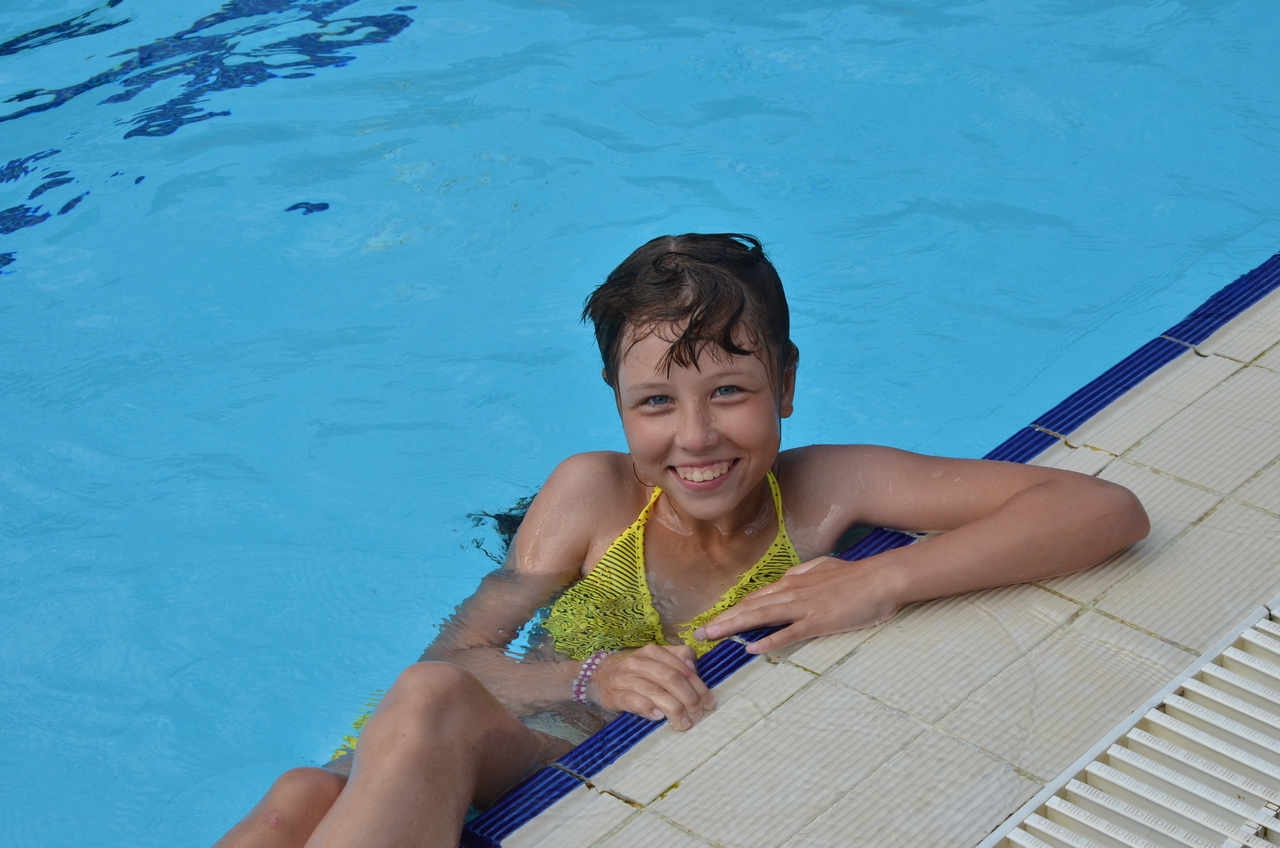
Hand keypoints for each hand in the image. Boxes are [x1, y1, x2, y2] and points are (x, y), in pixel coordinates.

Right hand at [586, 644, 716, 729]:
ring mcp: (625, 678)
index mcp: (653, 651)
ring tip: (684, 723)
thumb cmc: (634, 671)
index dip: (699, 686)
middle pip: (671, 679)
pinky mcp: (614, 695)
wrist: (596, 676)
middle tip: (698, 715)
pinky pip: (635, 702)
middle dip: (689, 699)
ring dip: (674, 710)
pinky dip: (649, 710)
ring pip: (656, 692)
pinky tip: (659, 718)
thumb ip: (677, 658)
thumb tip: (693, 665)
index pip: (683, 667)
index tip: (709, 702)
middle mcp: (638, 662)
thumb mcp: (655, 659)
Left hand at [693, 555, 903, 654]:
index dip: (732, 610)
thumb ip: (802, 575)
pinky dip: (770, 641)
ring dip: (734, 627)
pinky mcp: (819, 622)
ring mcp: (804, 607)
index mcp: (792, 583)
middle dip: (722, 621)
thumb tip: (787, 579)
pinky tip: (752, 648)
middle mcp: (792, 593)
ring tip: (712, 636)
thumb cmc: (855, 576)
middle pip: (750, 608)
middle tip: (698, 633)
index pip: (754, 599)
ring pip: (761, 617)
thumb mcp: (823, 569)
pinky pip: (790, 633)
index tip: (713, 620)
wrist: (881, 578)